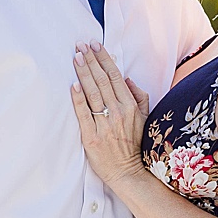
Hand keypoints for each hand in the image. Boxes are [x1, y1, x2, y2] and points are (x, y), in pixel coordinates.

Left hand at [70, 42, 149, 188]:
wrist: (129, 172)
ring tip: (75, 57)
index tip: (94, 45)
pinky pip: (83, 114)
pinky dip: (78, 98)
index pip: (115, 76)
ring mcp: (104, 125)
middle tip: (80, 45)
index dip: (104, 58)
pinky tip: (73, 85)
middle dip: (90, 60)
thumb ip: (139, 96)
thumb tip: (126, 78)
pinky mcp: (91, 137)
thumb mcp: (145, 118)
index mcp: (130, 106)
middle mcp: (118, 112)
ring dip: (83, 73)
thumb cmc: (135, 144)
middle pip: (102, 80)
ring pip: (92, 93)